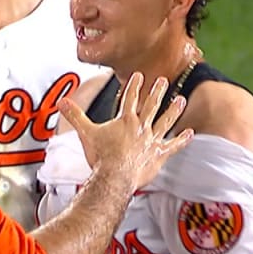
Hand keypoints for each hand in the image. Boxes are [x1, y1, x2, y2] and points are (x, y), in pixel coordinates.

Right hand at [58, 72, 192, 190]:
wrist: (114, 178)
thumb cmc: (101, 157)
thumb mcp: (86, 133)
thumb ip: (75, 116)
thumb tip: (62, 102)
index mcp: (125, 121)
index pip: (130, 98)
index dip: (134, 85)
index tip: (139, 76)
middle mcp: (141, 127)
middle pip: (150, 105)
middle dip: (157, 92)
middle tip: (163, 81)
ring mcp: (151, 141)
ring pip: (165, 122)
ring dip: (173, 110)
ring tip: (181, 100)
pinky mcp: (158, 155)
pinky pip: (172, 146)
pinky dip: (181, 140)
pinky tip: (190, 133)